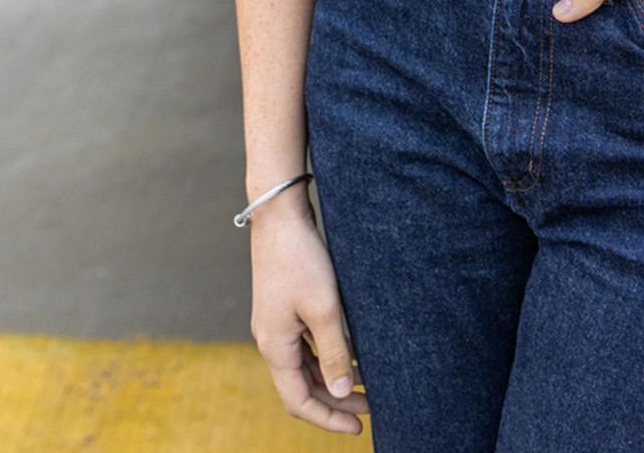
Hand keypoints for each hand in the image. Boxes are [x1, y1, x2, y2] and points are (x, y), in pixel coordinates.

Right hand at [249, 190, 368, 435]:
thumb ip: (334, 352)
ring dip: (333, 378)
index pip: (298, 401)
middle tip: (371, 409)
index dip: (328, 419)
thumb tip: (340, 392)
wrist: (279, 215)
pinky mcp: (285, 308)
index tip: (359, 428)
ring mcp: (277, 324)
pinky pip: (306, 346)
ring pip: (305, 367)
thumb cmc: (300, 258)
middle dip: (336, 402)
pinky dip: (328, 355)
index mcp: (275, 347)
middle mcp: (273, 340)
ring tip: (368, 384)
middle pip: (303, 387)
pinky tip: (352, 353)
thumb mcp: (324, 308)